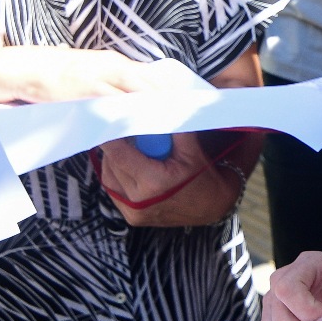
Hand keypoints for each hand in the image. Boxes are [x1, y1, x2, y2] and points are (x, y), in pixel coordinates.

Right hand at [0, 47, 197, 106]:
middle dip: (175, 96)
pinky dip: (131, 111)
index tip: (193, 99)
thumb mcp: (93, 75)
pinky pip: (115, 102)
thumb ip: (114, 86)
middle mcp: (113, 66)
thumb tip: (135, 102)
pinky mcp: (88, 89)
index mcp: (116, 63)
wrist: (29, 68)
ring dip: (159, 104)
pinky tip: (144, 122)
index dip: (174, 88)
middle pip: (153, 81)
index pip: (153, 76)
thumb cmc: (62, 75)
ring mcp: (101, 77)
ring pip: (138, 91)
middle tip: (195, 111)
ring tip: (178, 117)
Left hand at [97, 130, 257, 227]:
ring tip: (133, 148)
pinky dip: (118, 173)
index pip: (118, 152)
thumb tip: (156, 103)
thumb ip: (171, 126)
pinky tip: (131, 165)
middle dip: (116, 143)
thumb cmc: (204, 177)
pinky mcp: (130, 217)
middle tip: (126, 129)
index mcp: (154, 182)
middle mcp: (139, 201)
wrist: (213, 209)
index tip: (109, 118)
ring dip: (116, 159)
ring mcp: (133, 212)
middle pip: (112, 162)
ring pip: (109, 175)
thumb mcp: (191, 148)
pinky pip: (114, 189)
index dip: (110, 133)